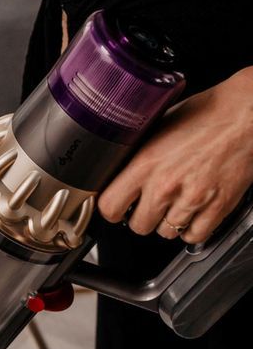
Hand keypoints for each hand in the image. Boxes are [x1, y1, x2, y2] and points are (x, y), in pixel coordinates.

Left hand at [98, 67, 252, 242]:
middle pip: (137, 226)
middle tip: (148, 205)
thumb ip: (139, 153)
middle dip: (141, 217)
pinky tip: (192, 213)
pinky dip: (192, 229)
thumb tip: (121, 169)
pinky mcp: (217, 208)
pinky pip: (194, 236)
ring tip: (174, 204)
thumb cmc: (208, 113)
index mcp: (146, 163)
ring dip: (167, 222)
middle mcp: (166, 186)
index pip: (109, 207)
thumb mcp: (159, 126)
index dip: (110, 208)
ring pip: (165, 233)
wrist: (246, 114)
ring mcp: (192, 200)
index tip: (116, 206)